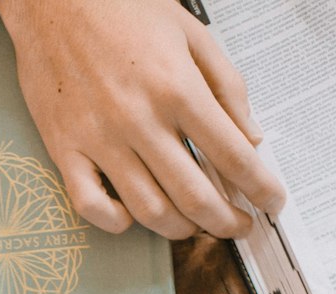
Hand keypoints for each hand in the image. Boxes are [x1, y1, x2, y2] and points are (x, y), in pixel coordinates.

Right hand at [0, 0, 284, 238]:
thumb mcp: (190, 32)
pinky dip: (117, 222)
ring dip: (179, 229)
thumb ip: (226, 85)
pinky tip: (131, 215)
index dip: (259, 188)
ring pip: (149, 211)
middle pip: (195, 196)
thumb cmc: (121, 9)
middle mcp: (140, 120)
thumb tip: (249, 136)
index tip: (270, 203)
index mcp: (178, 88)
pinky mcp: (65, 150)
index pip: (232, 155)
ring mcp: (100, 140)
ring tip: (193, 224)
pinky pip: (92, 206)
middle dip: (225, 221)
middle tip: (237, 226)